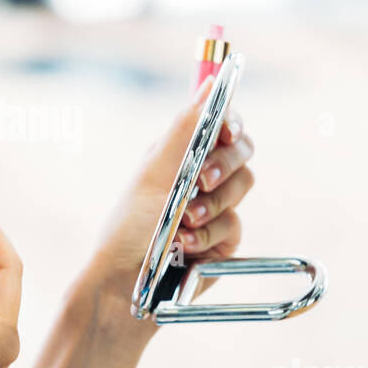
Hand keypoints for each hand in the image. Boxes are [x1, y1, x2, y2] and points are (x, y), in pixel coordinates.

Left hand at [82, 76, 255, 328]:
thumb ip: (186, 128)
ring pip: (241, 187)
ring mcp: (214, 208)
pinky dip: (209, 234)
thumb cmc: (129, 228)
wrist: (126, 285)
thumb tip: (212, 82)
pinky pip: (235, 225)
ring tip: (184, 222)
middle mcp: (199, 176)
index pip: (220, 124)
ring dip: (213, 203)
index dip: (231, 123)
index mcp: (180, 153)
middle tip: (201, 180)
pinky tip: (186, 246)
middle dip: (224, 164)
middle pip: (241, 152)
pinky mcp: (224, 240)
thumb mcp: (154, 171)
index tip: (227, 131)